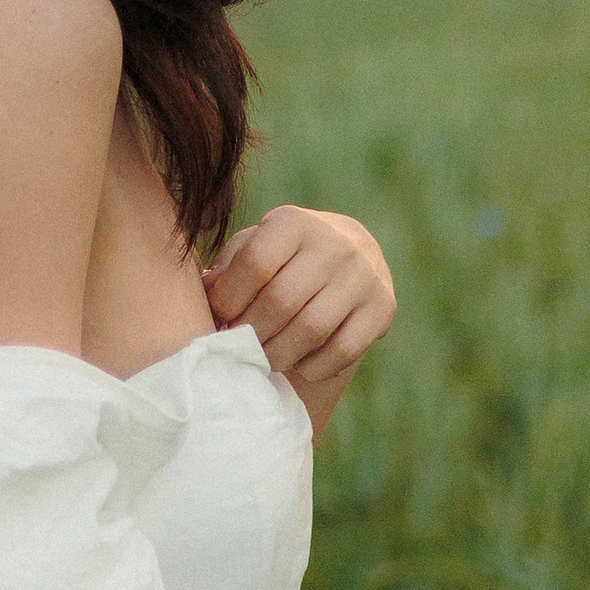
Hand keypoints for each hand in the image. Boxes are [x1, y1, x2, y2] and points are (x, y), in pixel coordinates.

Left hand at [205, 203, 394, 430]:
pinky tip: (298, 364)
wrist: (350, 252)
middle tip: (238, 346)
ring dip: (279, 353)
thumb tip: (206, 294)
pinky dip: (314, 366)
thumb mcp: (253, 247)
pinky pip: (345, 349)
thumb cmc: (283, 257)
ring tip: (263, 358)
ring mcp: (364, 274)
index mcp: (293, 223)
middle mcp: (334, 242)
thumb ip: (228, 269)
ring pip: (312, 328)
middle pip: (282, 300)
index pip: (255, 264)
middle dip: (252, 332)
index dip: (229, 299)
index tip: (219, 318)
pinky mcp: (383, 306)